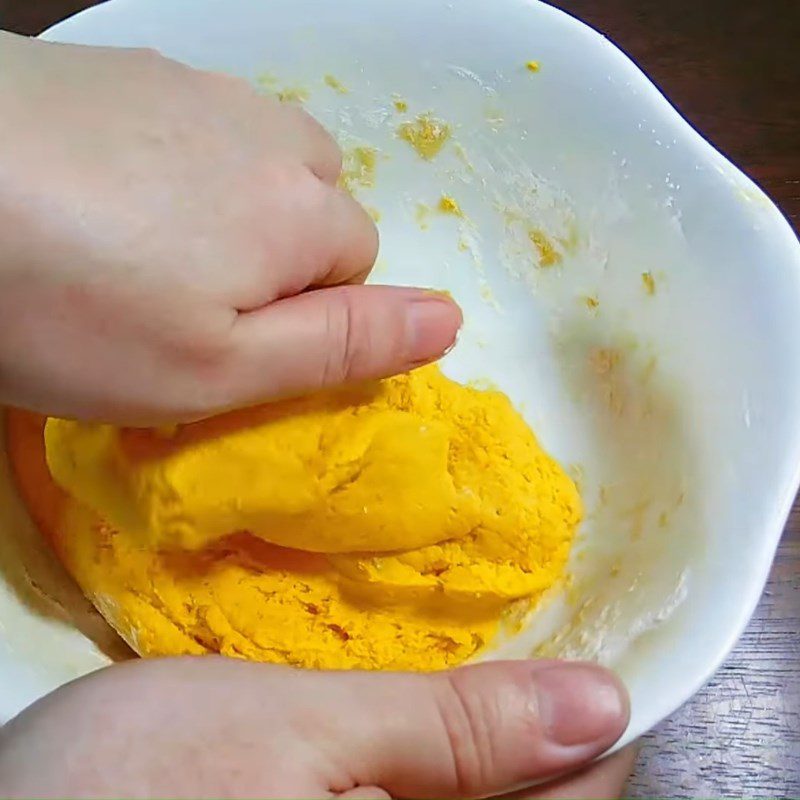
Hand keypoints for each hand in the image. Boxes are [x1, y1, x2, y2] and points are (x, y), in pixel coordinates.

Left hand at [0, 34, 460, 423]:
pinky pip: (196, 130)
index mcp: (303, 210)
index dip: (302, 314)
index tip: (224, 339)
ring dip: (228, 210)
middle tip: (180, 299)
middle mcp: (270, 133)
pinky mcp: (134, 70)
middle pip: (315, 206)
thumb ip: (345, 345)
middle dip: (274, 257)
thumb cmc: (74, 305)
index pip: (359, 265)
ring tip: (141, 249)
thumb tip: (450, 321)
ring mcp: (200, 90)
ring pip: (258, 165)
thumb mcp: (221, 366)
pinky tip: (104, 197)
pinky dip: (174, 168)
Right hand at [0, 656, 631, 798]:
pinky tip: (406, 691)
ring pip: (477, 791)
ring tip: (466, 643)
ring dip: (484, 719)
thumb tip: (599, 707)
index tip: (591, 638)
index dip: (595, 717)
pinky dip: (432, 738)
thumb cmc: (138, 789)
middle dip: (540, 715)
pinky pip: (417, 791)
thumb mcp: (299, 735)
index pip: (582, 798)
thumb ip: (452, 732)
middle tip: (524, 623)